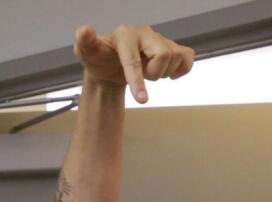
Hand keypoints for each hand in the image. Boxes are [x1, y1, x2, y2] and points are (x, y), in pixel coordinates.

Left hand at [73, 24, 194, 103]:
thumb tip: (84, 30)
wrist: (110, 65)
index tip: (141, 100)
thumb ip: (84, 42)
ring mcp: (160, 39)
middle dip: (152, 74)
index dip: (138, 80)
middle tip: (140, 75)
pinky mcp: (172, 46)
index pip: (135, 59)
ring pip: (176, 58)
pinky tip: (167, 73)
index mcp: (124, 34)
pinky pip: (187, 57)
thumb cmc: (99, 59)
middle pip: (163, 56)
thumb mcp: (86, 53)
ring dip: (162, 73)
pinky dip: (181, 69)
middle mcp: (145, 33)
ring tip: (147, 71)